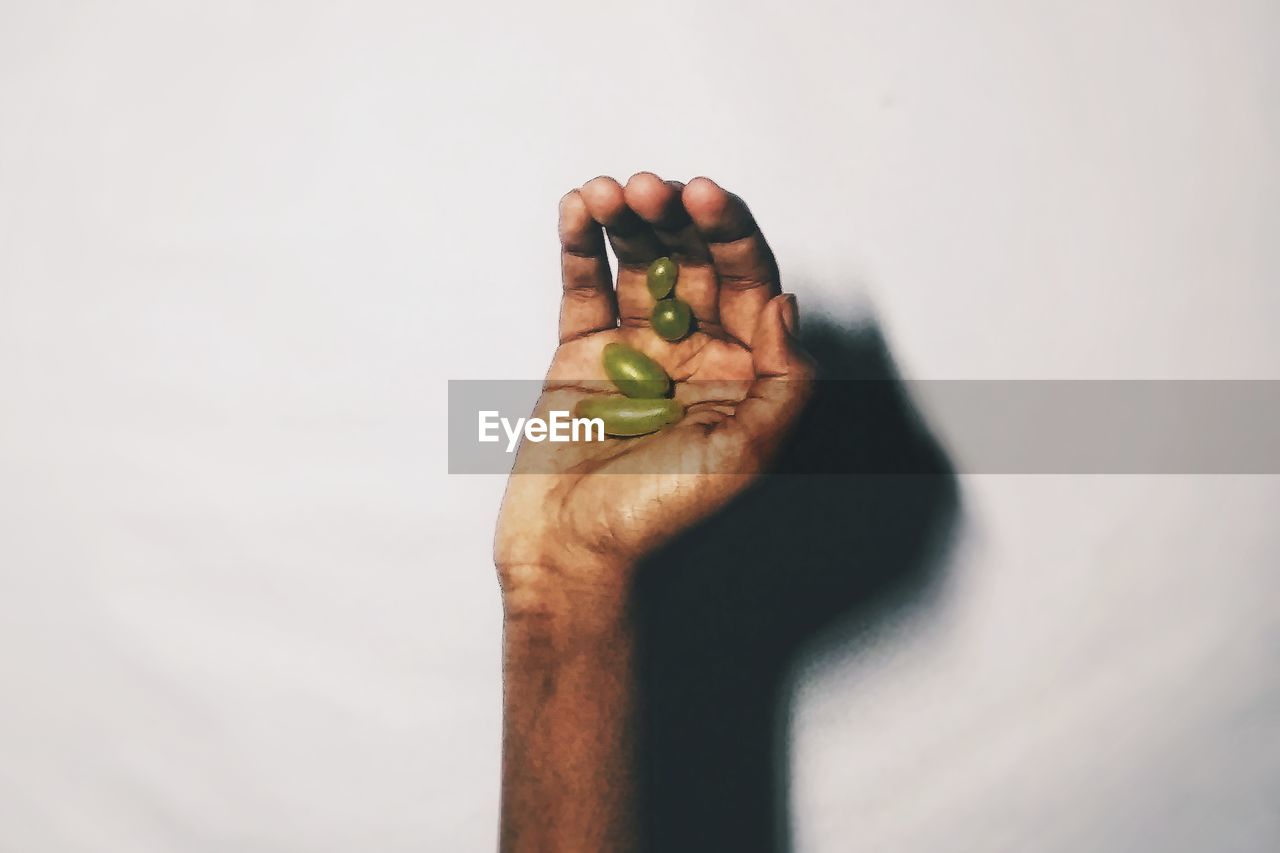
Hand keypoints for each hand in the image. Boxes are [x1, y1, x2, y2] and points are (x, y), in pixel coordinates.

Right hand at [495, 173, 813, 613]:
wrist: (574, 558)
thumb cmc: (663, 518)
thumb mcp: (745, 456)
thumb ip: (779, 380)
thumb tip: (784, 300)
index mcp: (743, 372)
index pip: (746, 282)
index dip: (730, 233)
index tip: (703, 197)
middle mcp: (694, 352)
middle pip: (691, 262)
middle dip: (673, 219)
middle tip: (650, 189)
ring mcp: (634, 350)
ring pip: (637, 265)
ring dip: (624, 220)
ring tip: (607, 191)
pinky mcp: (580, 356)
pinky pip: (583, 288)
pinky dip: (578, 247)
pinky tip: (576, 209)